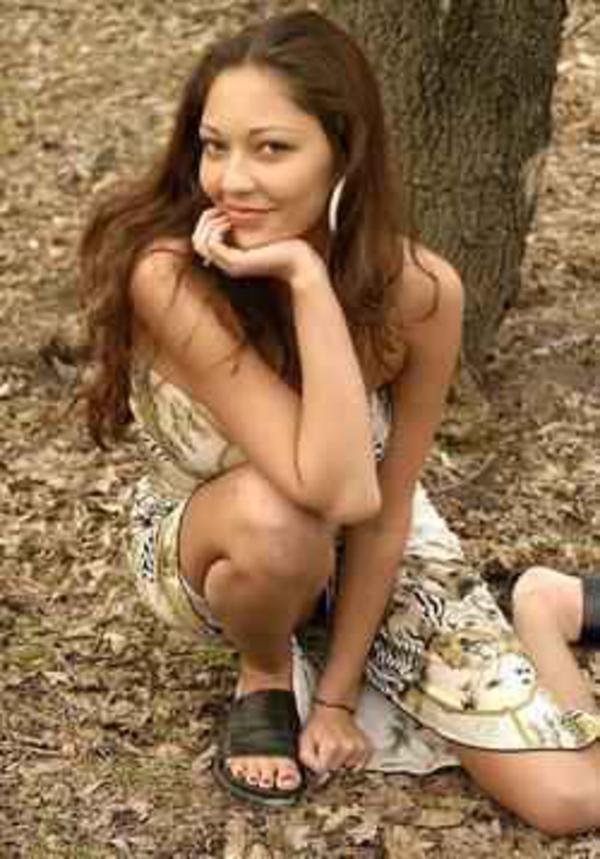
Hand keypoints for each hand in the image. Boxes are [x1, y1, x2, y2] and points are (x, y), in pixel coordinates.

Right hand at [192, 207, 325, 283]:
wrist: (300, 262)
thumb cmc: (285, 244)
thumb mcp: (261, 229)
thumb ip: (246, 223)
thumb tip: (231, 206)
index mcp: (230, 258)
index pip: (201, 241)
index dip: (207, 221)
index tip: (223, 210)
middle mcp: (227, 264)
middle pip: (196, 242)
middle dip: (205, 221)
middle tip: (222, 211)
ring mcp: (230, 265)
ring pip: (200, 243)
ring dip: (209, 224)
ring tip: (227, 215)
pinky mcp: (236, 263)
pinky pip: (212, 245)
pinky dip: (216, 229)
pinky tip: (230, 221)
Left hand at [298, 704, 372, 773]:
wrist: (334, 711)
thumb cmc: (319, 726)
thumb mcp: (305, 740)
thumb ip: (308, 760)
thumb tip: (318, 773)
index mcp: (332, 746)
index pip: (325, 771)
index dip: (320, 766)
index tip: (319, 757)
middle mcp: (349, 748)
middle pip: (338, 773)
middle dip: (331, 766)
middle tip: (328, 753)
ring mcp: (360, 748)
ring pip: (350, 771)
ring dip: (343, 765)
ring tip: (338, 752)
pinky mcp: (367, 748)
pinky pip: (361, 766)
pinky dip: (354, 763)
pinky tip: (347, 753)